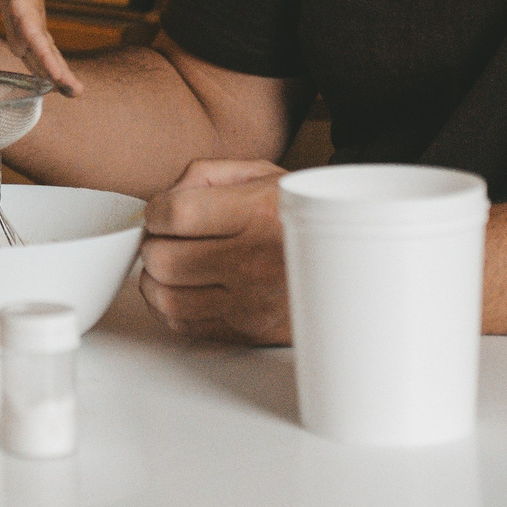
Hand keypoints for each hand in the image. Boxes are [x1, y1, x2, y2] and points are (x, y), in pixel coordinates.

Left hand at [0, 0, 80, 95]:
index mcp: (26, 8)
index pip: (35, 36)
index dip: (45, 56)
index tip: (57, 74)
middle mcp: (33, 21)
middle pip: (48, 49)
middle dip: (60, 70)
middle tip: (76, 91)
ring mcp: (33, 28)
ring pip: (48, 54)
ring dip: (59, 73)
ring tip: (75, 93)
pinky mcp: (29, 33)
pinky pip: (38, 54)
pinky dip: (45, 70)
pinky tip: (54, 87)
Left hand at [137, 159, 290, 343]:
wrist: (353, 265)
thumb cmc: (304, 216)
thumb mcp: (264, 175)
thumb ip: (207, 175)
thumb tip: (164, 196)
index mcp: (259, 215)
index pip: (175, 215)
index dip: (156, 211)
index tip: (161, 212)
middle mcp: (255, 263)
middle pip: (163, 259)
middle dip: (153, 244)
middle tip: (165, 238)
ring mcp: (252, 304)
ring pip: (167, 298)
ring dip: (155, 279)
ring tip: (170, 263)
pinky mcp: (250, 332)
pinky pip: (185, 325)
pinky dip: (171, 307)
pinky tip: (184, 288)